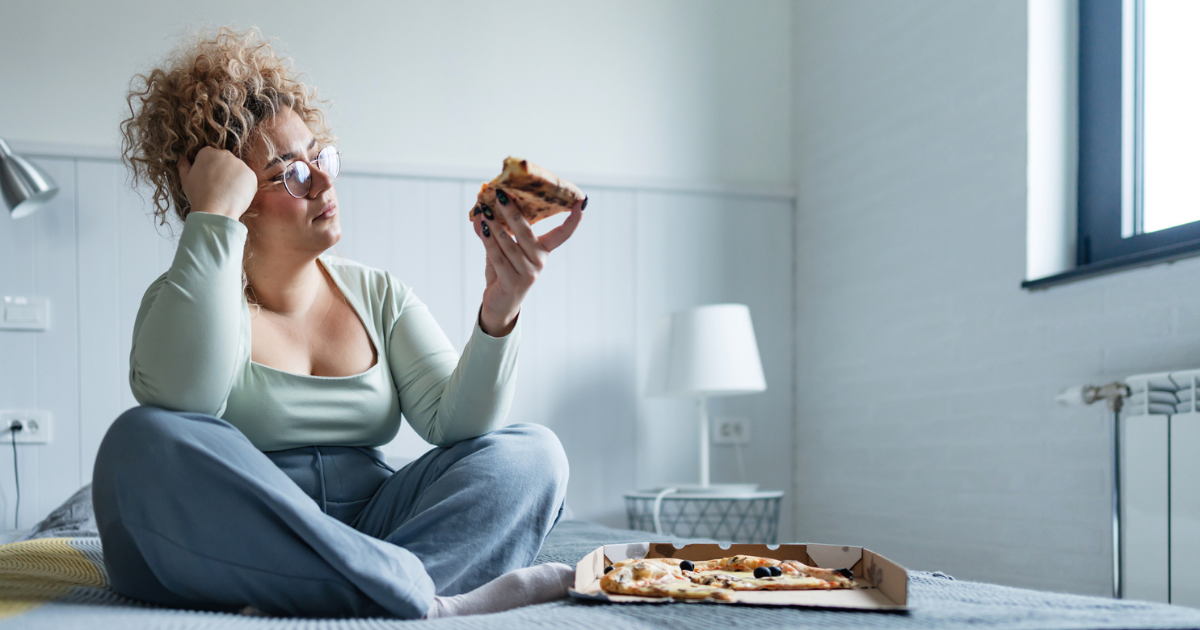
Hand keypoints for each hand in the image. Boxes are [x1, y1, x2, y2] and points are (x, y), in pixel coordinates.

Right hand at [177, 146, 257, 219]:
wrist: (215, 211)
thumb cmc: (198, 195)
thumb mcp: (185, 179)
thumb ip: (183, 165)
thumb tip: (182, 156)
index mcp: (208, 152)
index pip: (210, 156)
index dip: (209, 168)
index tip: (208, 179)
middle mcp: (225, 154)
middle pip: (225, 161)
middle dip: (223, 171)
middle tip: (218, 187)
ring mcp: (240, 164)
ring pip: (237, 169)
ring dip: (234, 178)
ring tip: (227, 192)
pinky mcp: (251, 175)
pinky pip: (248, 179)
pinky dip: (244, 186)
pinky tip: (236, 195)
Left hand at [471, 186, 583, 335]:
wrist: (499, 305)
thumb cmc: (503, 273)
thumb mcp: (502, 250)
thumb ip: (494, 232)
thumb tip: (480, 213)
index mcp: (543, 251)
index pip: (562, 234)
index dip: (573, 220)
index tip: (582, 202)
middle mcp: (540, 261)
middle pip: (527, 232)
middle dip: (513, 211)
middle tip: (501, 194)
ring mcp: (528, 273)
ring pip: (509, 243)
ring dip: (495, 226)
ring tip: (484, 211)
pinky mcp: (514, 282)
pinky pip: (498, 256)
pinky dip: (488, 241)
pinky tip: (482, 228)